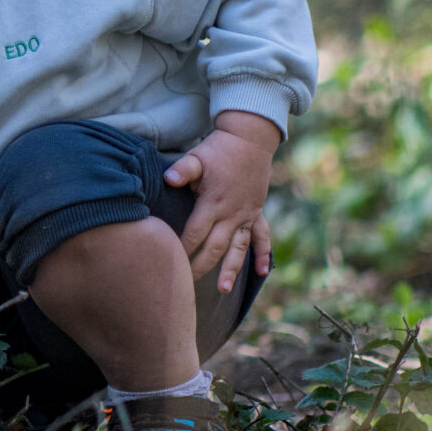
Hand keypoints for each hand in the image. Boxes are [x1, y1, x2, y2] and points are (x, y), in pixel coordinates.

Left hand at [163, 112, 280, 294]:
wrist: (249, 140)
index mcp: (214, 203)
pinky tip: (262, 273)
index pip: (195, 233)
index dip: (182, 248)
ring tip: (221, 290)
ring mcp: (247, 215)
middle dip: (201, 267)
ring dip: (231, 270)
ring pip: (238, 249)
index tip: (170, 261)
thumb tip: (168, 179)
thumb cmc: (218, 150)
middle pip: (215, 247)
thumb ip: (182, 170)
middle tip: (186, 286)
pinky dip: (263, 255)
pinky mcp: (256, 213)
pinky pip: (262, 237)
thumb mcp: (197, 157)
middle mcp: (232, 214)